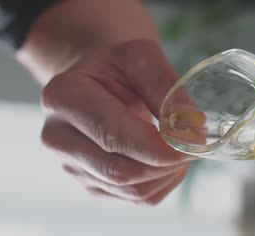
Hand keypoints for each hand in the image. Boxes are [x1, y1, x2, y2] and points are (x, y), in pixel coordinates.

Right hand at [40, 40, 194, 204]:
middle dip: (166, 161)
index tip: (194, 140)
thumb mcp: (140, 56)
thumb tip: (192, 127)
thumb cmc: (118, 66)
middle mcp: (58, 137)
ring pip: (130, 189)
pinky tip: (167, 158)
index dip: (157, 145)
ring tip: (181, 145)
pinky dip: (162, 181)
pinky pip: (135, 197)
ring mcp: (71, 167)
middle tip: (195, 144)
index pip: (112, 135)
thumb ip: (165, 86)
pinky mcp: (90, 185)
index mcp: (63, 97)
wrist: (99, 80)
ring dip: (167, 172)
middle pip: (120, 170)